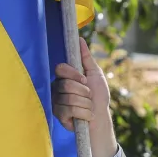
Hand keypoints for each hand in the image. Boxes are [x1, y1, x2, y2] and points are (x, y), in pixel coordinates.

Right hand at [52, 37, 118, 156]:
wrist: (101, 118)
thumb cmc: (98, 96)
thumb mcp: (95, 74)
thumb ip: (86, 58)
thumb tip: (80, 39)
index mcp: (64, 77)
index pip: (60, 69)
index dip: (73, 74)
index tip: (85, 79)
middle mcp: (57, 88)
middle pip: (66, 85)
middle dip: (84, 92)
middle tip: (89, 96)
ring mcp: (56, 102)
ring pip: (69, 98)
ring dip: (85, 103)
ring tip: (89, 107)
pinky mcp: (58, 116)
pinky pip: (69, 110)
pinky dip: (83, 113)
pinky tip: (87, 116)